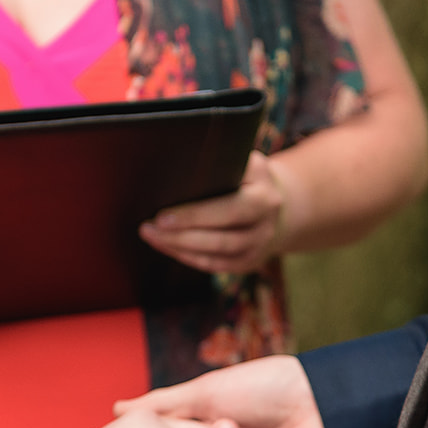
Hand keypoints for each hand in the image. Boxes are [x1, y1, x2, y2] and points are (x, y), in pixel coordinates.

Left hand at [138, 151, 291, 274]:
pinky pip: (214, 265)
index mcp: (263, 191)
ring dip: (180, 246)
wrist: (277, 205)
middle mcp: (265, 220)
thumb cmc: (246, 178)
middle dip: (183, 233)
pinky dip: (187, 257)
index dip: (195, 214)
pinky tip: (166, 246)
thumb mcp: (243, 162)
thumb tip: (175, 165)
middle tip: (151, 227)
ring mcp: (259, 244)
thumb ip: (220, 163)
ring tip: (151, 235)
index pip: (229, 206)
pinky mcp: (248, 262)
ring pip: (217, 252)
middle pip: (223, 235)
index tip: (162, 215)